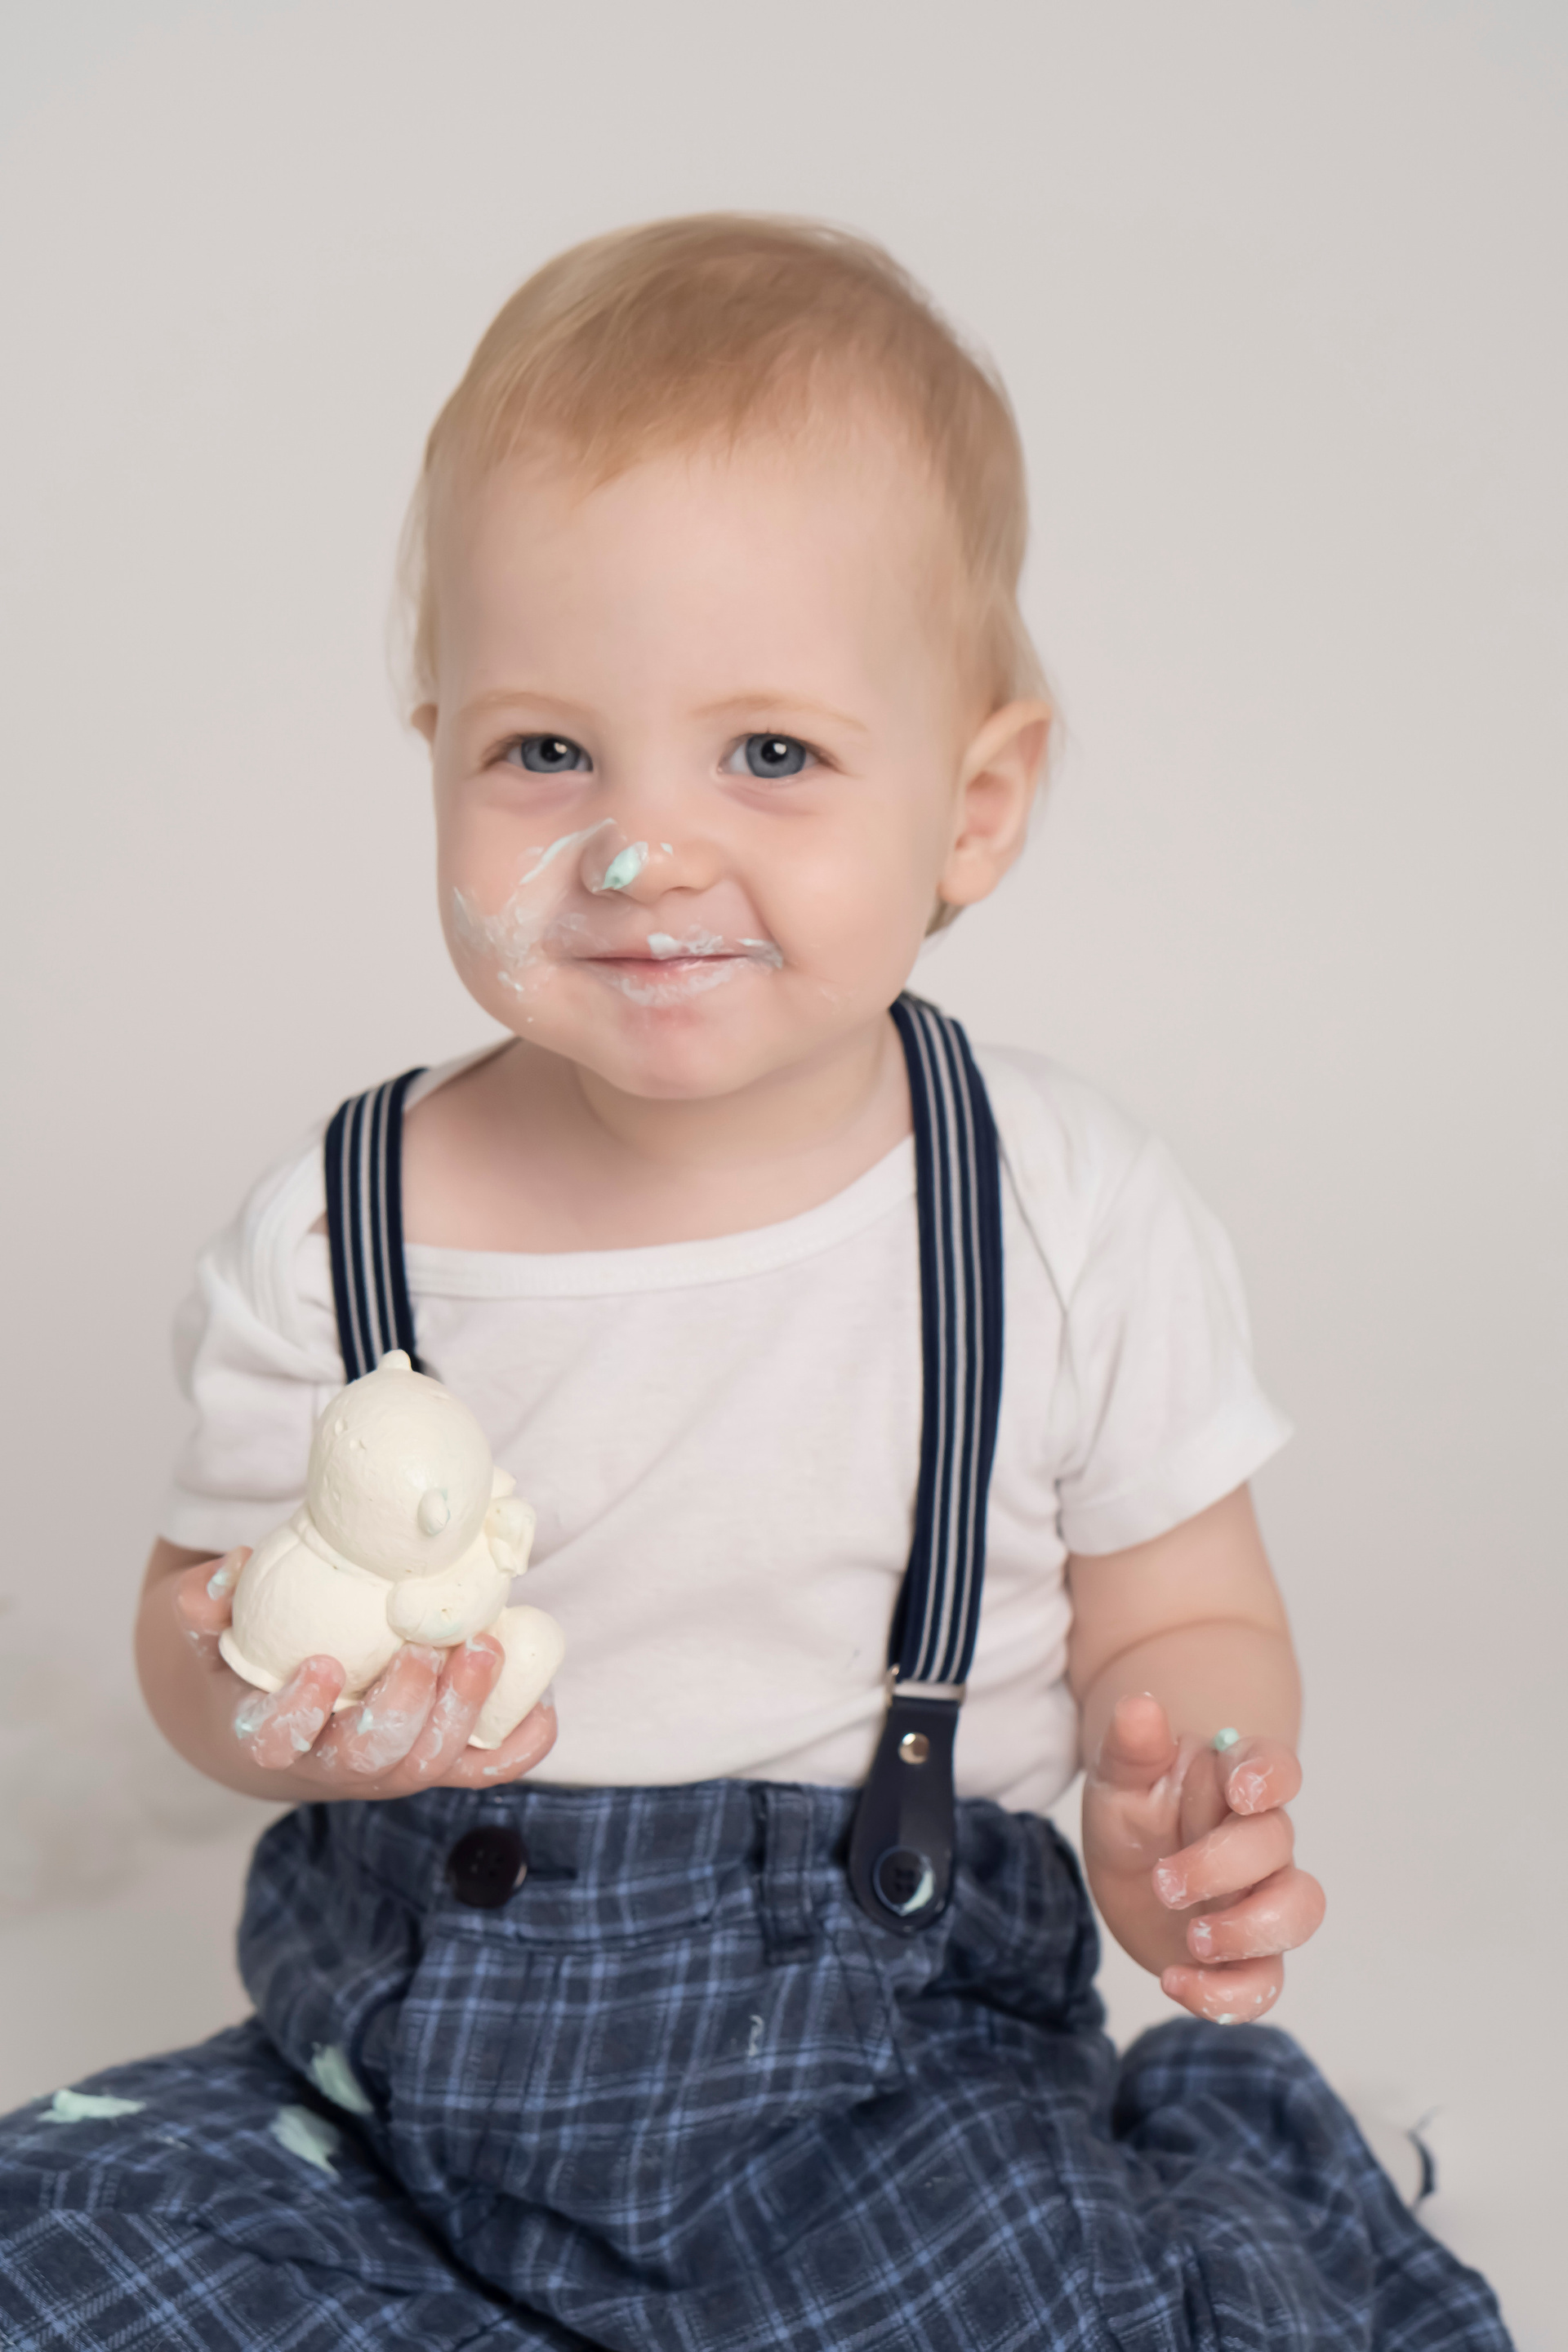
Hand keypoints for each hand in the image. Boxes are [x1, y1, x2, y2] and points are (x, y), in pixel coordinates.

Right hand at [173, 1549, 557, 1794]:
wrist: (277, 1718)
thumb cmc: (245, 1663)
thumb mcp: (210, 1633)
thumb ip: (206, 1603)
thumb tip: (230, 1567)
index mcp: (270, 1735)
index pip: (277, 1743)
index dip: (299, 1714)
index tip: (322, 1666)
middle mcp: (334, 1764)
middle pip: (373, 1758)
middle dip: (406, 1707)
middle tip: (427, 1647)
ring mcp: (390, 1769)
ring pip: (432, 1765)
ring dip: (465, 1710)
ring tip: (486, 1644)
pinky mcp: (435, 1763)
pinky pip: (484, 1767)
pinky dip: (520, 1743)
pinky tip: (543, 1702)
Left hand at [1080, 1692, 1324, 2022]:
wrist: (1131, 1866)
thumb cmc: (1135, 1810)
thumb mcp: (1120, 1776)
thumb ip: (1132, 1746)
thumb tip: (1140, 1706)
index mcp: (1232, 1784)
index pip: (1275, 1768)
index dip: (1270, 1778)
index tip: (1242, 1793)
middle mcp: (1259, 1841)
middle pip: (1277, 1844)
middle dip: (1223, 1866)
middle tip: (1163, 1882)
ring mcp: (1259, 1898)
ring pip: (1298, 1912)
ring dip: (1250, 1931)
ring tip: (1192, 1940)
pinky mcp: (1245, 1954)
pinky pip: (1264, 1982)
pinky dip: (1228, 1995)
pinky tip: (1174, 1981)